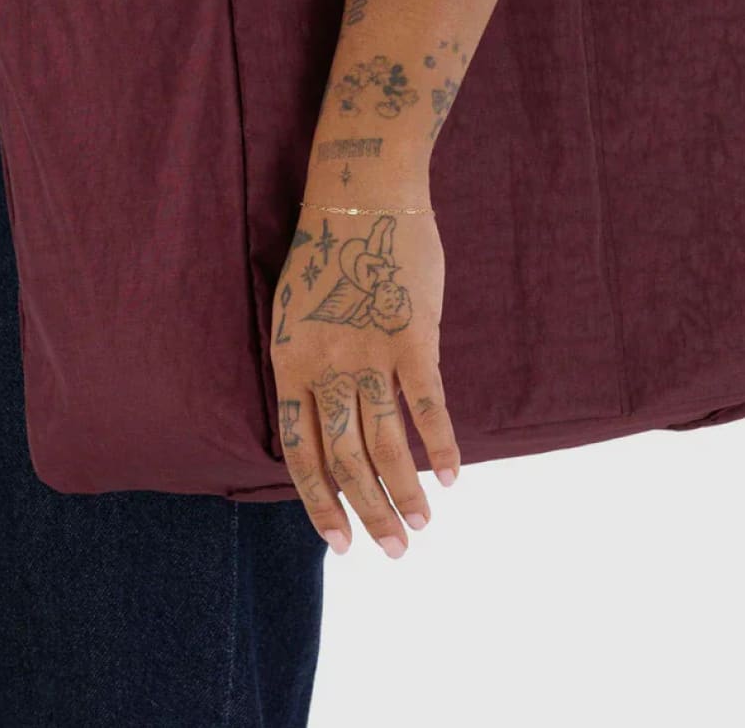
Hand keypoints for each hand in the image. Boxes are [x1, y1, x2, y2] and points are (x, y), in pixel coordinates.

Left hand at [270, 198, 458, 557]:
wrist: (363, 193)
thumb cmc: (331, 252)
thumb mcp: (298, 312)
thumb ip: (309, 369)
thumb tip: (328, 427)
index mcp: (290, 361)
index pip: (299, 452)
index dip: (319, 503)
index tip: (338, 543)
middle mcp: (326, 364)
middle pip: (346, 460)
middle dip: (370, 513)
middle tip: (393, 551)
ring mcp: (370, 351)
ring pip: (388, 444)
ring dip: (407, 493)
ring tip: (423, 524)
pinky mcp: (413, 336)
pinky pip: (428, 405)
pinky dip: (442, 445)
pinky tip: (453, 475)